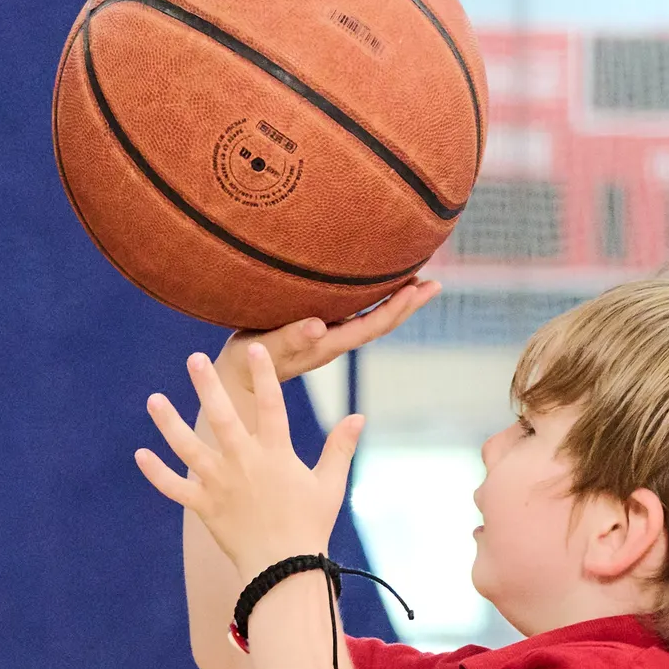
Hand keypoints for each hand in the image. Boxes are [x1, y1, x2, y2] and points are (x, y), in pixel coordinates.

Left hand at [136, 338, 361, 574]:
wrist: (284, 568)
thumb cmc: (310, 526)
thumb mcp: (330, 484)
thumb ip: (339, 447)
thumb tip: (359, 416)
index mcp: (276, 453)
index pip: (270, 403)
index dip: (263, 373)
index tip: (253, 347)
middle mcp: (244, 462)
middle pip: (222, 416)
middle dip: (207, 385)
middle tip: (194, 358)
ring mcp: (220, 484)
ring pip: (188, 447)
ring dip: (169, 423)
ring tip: (154, 399)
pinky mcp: (204, 506)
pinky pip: (175, 487)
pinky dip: (156, 473)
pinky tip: (140, 454)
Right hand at [229, 278, 437, 384]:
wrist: (233, 385)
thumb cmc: (244, 367)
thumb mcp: (263, 351)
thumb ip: (289, 339)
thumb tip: (319, 326)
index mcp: (326, 345)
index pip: (371, 326)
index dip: (396, 309)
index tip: (418, 290)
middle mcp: (332, 342)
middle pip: (379, 324)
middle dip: (407, 305)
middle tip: (435, 283)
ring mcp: (325, 340)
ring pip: (370, 321)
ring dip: (396, 304)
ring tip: (417, 284)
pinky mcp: (315, 335)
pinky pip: (354, 318)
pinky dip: (373, 303)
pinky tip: (376, 291)